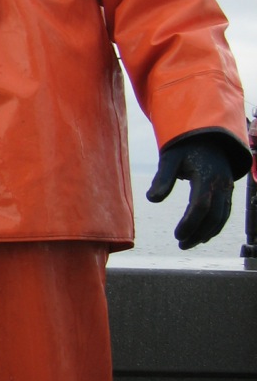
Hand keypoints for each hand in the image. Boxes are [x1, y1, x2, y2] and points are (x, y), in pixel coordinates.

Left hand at [146, 135, 234, 249]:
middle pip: (213, 216)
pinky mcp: (228, 191)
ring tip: (188, 243)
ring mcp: (227, 188)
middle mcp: (221, 184)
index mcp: (206, 176)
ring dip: (206, 233)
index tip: (177, 235)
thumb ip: (162, 178)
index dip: (189, 223)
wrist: (208, 135)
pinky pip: (225, 213)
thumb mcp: (170, 157)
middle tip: (181, 244)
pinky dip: (215, 226)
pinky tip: (202, 235)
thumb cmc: (185, 146)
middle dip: (198, 233)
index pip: (200, 206)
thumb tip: (151, 199)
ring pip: (221, 217)